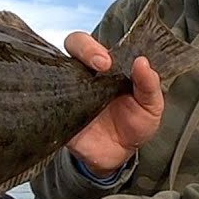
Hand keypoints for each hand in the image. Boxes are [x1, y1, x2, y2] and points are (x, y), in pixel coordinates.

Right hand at [63, 31, 164, 174]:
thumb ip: (149, 84)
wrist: (120, 154)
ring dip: (65, 72)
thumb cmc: (134, 123)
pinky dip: (49, 102)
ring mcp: (69, 92)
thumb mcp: (151, 105)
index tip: (107, 62)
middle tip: (100, 66)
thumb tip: (142, 62)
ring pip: (55, 69)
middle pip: (72, 46)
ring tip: (83, 89)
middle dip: (83, 49)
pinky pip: (47, 104)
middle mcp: (85, 74)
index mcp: (107, 67)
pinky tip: (63, 109)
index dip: (94, 47)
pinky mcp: (58, 114)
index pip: (93, 44)